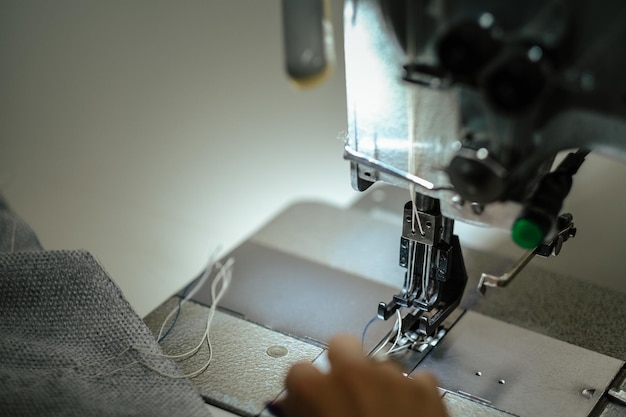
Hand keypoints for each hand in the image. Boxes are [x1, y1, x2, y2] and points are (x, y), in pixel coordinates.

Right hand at [269, 335, 447, 416]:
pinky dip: (409, 394)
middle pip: (341, 345)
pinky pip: (413, 379)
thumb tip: (296, 411)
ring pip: (379, 362)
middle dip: (340, 364)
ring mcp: (393, 378)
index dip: (302, 390)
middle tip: (343, 391)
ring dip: (377, 381)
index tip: (307, 400)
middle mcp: (354, 374)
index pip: (297, 371)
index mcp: (316, 389)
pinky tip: (405, 416)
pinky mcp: (425, 388)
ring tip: (379, 412)